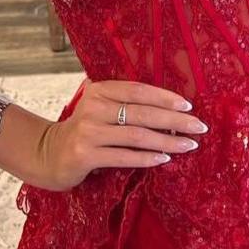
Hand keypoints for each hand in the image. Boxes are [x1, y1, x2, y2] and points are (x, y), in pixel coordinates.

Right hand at [29, 79, 208, 191]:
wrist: (48, 154)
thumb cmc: (85, 131)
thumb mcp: (101, 109)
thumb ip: (125, 104)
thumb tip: (170, 108)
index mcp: (99, 90)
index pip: (138, 90)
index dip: (165, 97)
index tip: (188, 106)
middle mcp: (93, 107)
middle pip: (142, 113)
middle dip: (174, 120)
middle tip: (199, 127)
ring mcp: (88, 132)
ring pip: (136, 136)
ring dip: (167, 141)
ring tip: (189, 145)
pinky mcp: (85, 155)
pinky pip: (123, 156)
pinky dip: (147, 158)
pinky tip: (165, 159)